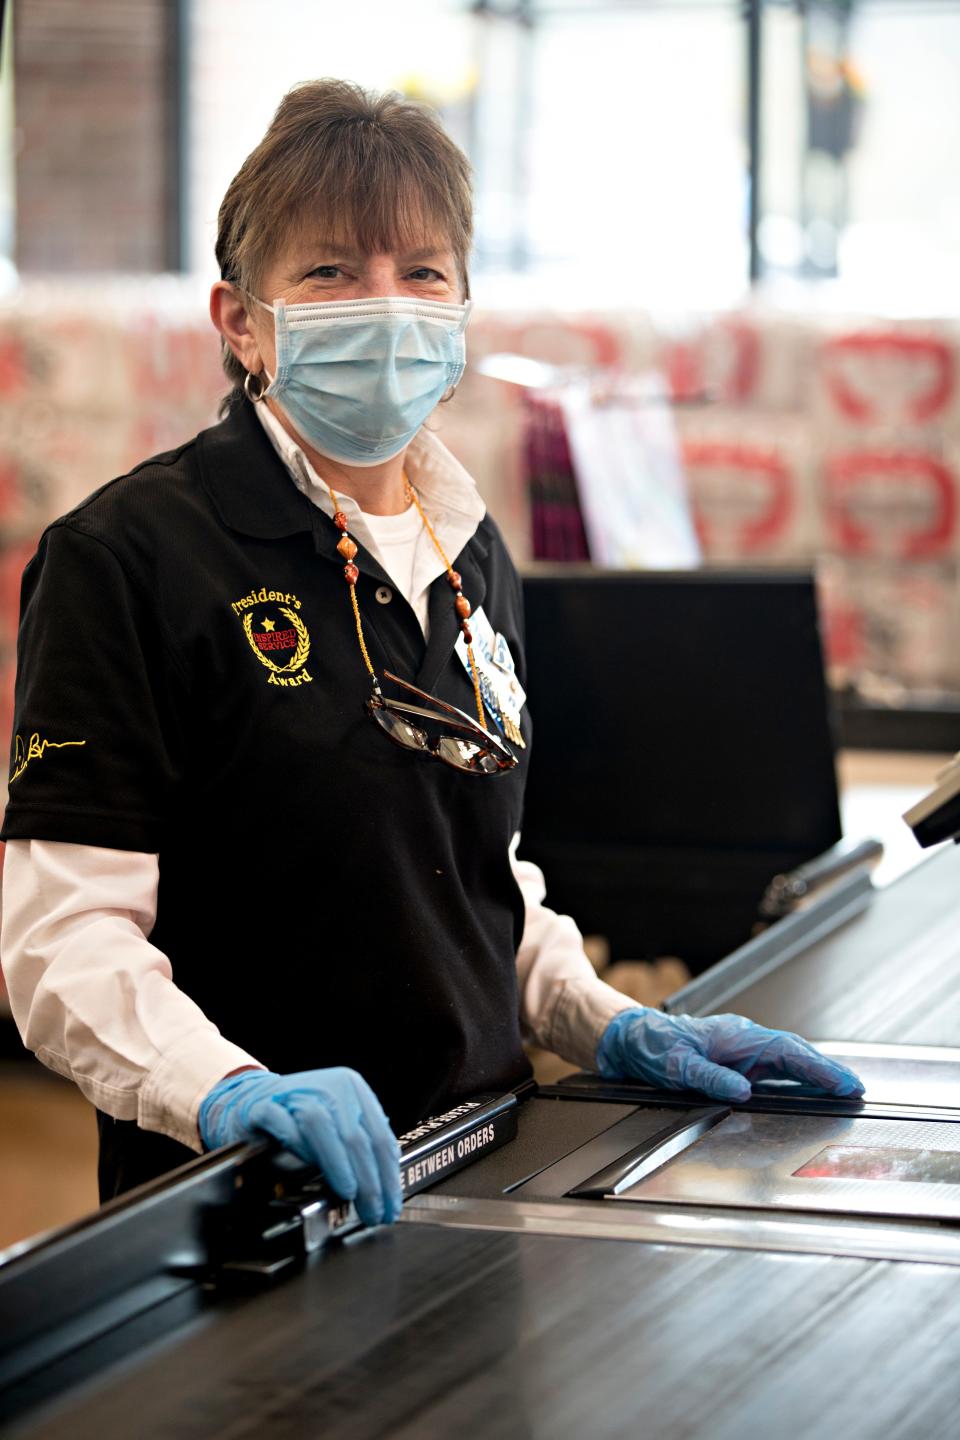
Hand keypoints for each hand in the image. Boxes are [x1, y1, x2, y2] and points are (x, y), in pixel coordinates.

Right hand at [198, 1067, 402, 1225]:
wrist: (252, 1100)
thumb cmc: (300, 1119)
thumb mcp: (338, 1127)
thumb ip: (360, 1150)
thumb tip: (384, 1190)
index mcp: (353, 1091)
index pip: (380, 1136)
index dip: (389, 1175)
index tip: (391, 1205)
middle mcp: (329, 1087)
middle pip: (356, 1136)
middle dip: (369, 1181)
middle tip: (373, 1211)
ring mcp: (296, 1094)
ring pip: (323, 1127)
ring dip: (338, 1164)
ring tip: (347, 1192)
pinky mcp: (265, 1106)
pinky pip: (283, 1124)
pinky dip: (297, 1145)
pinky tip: (306, 1166)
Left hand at [596, 1008, 864, 1103]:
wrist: (626, 1037)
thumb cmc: (648, 1045)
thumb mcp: (675, 1066)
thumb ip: (710, 1078)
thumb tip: (743, 1091)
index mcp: (733, 1037)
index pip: (786, 1052)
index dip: (818, 1069)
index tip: (845, 1082)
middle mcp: (741, 1041)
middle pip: (794, 1054)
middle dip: (826, 1071)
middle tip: (856, 1090)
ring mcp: (738, 1050)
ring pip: (785, 1061)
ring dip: (813, 1075)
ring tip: (841, 1091)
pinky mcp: (731, 1061)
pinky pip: (770, 1069)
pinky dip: (792, 1078)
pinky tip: (804, 1090)